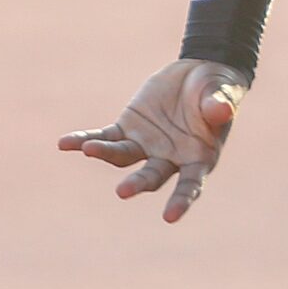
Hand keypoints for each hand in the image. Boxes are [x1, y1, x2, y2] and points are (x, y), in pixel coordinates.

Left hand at [59, 59, 248, 222]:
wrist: (199, 72)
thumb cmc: (218, 89)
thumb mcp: (222, 94)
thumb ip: (220, 105)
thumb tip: (220, 112)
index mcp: (198, 158)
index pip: (191, 185)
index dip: (182, 200)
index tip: (170, 216)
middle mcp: (169, 159)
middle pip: (151, 176)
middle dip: (137, 183)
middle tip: (123, 191)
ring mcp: (146, 146)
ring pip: (123, 157)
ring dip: (106, 155)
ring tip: (89, 150)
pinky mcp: (128, 129)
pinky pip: (105, 138)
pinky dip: (85, 141)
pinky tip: (65, 144)